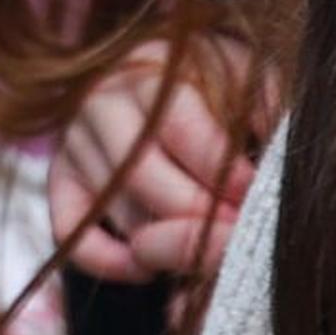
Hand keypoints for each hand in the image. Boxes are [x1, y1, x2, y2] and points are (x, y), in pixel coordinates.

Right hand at [52, 37, 264, 285]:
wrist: (166, 79)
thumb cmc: (222, 83)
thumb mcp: (252, 78)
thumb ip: (270, 108)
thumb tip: (277, 161)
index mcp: (153, 65)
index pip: (182, 130)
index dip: (224, 173)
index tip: (255, 197)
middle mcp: (102, 98)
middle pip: (142, 175)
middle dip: (197, 217)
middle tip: (236, 236)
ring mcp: (74, 139)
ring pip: (116, 209)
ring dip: (165, 241)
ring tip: (211, 247)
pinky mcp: (58, 178)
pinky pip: (71, 232)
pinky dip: (108, 261)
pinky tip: (150, 268)